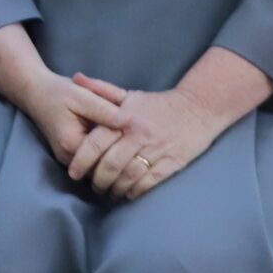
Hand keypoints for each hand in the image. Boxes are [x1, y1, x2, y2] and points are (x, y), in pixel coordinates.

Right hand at [5, 68, 127, 167]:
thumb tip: (131, 122)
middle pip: (106, 166)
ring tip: (129, 138)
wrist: (36, 93)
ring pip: (102, 168)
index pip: (108, 155)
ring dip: (116, 155)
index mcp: (72, 145)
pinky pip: (96, 163)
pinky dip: (107, 154)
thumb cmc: (58, 93)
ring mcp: (70, 162)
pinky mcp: (73, 158)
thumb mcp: (83, 96)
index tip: (135, 125)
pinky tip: (116, 140)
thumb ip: (105, 110)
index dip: (124, 142)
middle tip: (136, 134)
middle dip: (122, 152)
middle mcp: (70, 160)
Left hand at [62, 75, 231, 199]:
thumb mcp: (130, 95)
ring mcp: (157, 150)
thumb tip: (76, 78)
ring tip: (108, 192)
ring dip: (115, 188)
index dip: (82, 160)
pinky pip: (149, 182)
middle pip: (111, 164)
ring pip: (129, 176)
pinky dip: (136, 191)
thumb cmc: (159, 104)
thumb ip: (101, 90)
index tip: (74, 172)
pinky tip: (128, 194)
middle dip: (98, 179)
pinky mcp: (172, 162)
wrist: (199, 108)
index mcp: (125, 118)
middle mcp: (139, 135)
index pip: (96, 142)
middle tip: (92, 186)